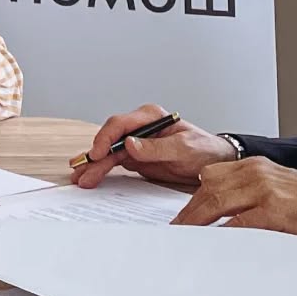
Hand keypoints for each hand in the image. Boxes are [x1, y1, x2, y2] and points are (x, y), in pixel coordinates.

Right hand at [72, 103, 238, 188]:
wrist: (215, 162)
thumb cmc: (204, 150)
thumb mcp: (184, 149)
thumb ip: (157, 148)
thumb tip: (130, 144)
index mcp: (150, 117)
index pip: (121, 124)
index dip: (106, 138)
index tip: (97, 153)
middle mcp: (140, 128)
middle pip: (110, 139)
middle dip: (95, 155)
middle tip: (82, 170)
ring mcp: (137, 143)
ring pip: (109, 152)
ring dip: (95, 165)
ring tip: (81, 178)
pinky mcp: (137, 158)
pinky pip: (115, 163)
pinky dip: (103, 170)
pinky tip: (91, 177)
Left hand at [172, 156, 296, 242]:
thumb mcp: (278, 188)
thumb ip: (251, 195)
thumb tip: (222, 219)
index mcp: (256, 165)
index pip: (212, 176)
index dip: (193, 197)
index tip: (182, 216)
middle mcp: (256, 172)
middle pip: (208, 187)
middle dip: (189, 212)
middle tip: (176, 232)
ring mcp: (264, 190)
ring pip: (216, 202)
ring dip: (196, 223)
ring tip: (185, 240)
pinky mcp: (274, 211)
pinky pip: (237, 224)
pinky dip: (221, 235)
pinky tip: (212, 247)